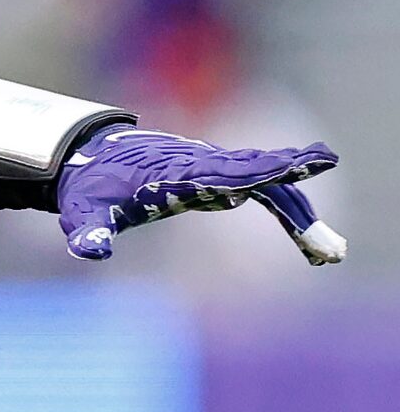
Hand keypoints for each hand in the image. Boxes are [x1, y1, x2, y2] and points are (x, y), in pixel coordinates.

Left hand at [56, 127, 342, 265]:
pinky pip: (261, 190)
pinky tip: (309, 243)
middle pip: (258, 175)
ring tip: (328, 253)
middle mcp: (201, 164)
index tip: (302, 162)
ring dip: (299, 215)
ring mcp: (212, 168)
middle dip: (295, 193)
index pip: (225, 170)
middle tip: (330, 224)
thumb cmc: (87, 186)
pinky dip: (287, 211)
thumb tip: (91, 251)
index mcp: (176, 171)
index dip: (262, 168)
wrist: (88, 158)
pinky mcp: (216, 176)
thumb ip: (88, 231)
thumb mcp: (81, 211)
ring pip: (267, 185)